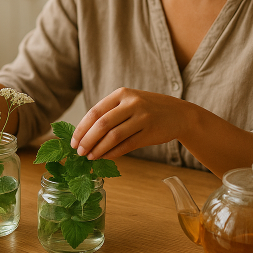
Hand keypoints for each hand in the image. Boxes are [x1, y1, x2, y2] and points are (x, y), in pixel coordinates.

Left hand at [70, 87, 188, 159]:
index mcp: (122, 93)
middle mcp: (132, 103)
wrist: (179, 114)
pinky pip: (126, 145)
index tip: (73, 141)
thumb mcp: (130, 102)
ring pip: (113, 136)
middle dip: (87, 140)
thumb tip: (85, 134)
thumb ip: (110, 113)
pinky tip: (104, 158)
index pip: (95, 112)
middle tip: (79, 152)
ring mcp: (142, 118)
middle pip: (102, 124)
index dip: (81, 128)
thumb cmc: (149, 109)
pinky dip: (113, 153)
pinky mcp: (150, 132)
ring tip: (89, 157)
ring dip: (98, 149)